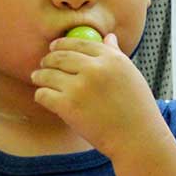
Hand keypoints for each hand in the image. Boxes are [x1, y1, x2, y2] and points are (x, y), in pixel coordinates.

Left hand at [30, 31, 155, 157]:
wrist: (137, 138)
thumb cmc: (137, 109)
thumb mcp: (132, 75)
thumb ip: (117, 54)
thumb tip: (109, 37)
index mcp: (112, 59)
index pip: (80, 43)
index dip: (63, 43)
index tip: (54, 47)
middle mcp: (95, 69)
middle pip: (61, 56)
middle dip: (48, 59)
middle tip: (44, 63)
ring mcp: (80, 87)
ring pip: (48, 74)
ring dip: (40, 76)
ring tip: (38, 78)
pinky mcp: (68, 106)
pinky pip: (43, 94)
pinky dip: (41, 95)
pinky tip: (44, 96)